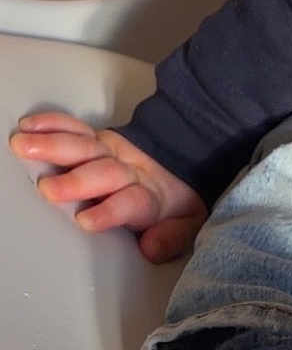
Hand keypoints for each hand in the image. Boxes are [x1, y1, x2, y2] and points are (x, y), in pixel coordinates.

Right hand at [9, 112, 206, 262]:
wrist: (187, 160)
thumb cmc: (176, 202)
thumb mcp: (188, 223)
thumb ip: (173, 236)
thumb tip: (151, 245)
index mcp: (149, 196)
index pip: (131, 202)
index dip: (111, 210)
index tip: (87, 220)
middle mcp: (128, 171)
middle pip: (103, 172)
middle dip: (77, 180)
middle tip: (48, 188)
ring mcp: (113, 152)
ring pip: (85, 147)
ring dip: (55, 145)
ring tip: (24, 145)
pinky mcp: (99, 140)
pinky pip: (77, 130)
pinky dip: (54, 125)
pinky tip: (30, 126)